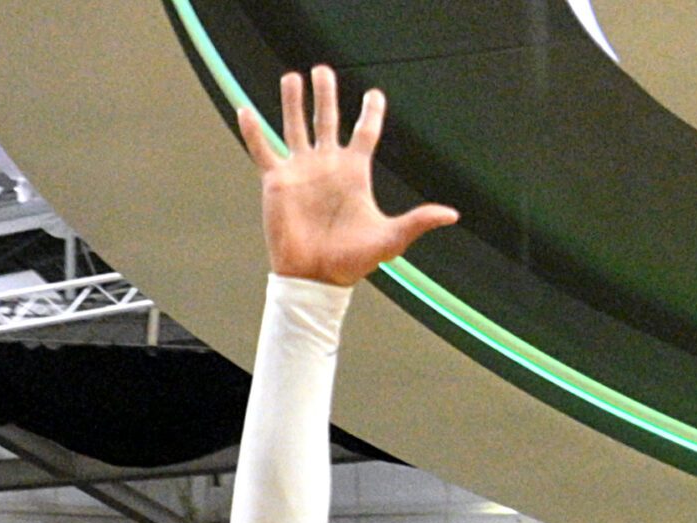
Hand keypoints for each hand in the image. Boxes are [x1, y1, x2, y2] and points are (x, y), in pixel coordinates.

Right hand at [240, 67, 456, 286]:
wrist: (314, 278)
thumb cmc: (352, 261)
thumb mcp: (390, 239)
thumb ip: (417, 221)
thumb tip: (451, 215)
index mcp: (354, 171)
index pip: (364, 132)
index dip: (370, 112)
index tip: (374, 94)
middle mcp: (326, 165)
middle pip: (327, 119)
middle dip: (325, 94)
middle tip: (322, 70)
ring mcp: (301, 171)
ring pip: (295, 127)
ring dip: (293, 103)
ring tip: (292, 77)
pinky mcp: (277, 183)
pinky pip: (262, 151)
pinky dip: (252, 132)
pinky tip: (244, 109)